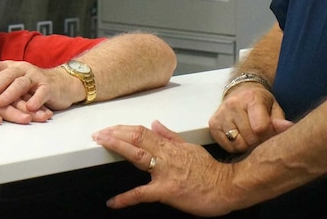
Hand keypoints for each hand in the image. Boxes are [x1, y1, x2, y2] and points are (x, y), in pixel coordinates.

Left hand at [0, 60, 81, 119]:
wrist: (62, 83)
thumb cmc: (32, 84)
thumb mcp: (11, 77)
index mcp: (11, 66)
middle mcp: (22, 69)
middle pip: (6, 75)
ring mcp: (36, 77)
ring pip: (21, 83)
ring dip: (10, 93)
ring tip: (0, 103)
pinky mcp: (49, 87)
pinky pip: (42, 92)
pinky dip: (36, 99)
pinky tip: (29, 108)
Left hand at [92, 120, 238, 216]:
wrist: (228, 187)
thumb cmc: (211, 171)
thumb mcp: (190, 147)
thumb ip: (170, 136)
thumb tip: (156, 124)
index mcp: (170, 146)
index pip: (143, 132)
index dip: (124, 129)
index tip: (109, 128)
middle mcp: (166, 155)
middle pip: (137, 138)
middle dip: (115, 134)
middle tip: (98, 134)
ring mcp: (166, 172)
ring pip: (138, 156)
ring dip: (118, 147)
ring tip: (102, 144)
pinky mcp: (167, 191)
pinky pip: (143, 194)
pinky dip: (126, 198)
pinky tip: (113, 201)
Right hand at [209, 84, 292, 153]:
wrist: (240, 91)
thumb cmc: (260, 102)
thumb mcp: (274, 108)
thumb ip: (279, 121)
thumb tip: (288, 128)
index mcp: (252, 98)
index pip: (260, 128)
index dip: (267, 136)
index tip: (268, 133)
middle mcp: (233, 104)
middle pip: (248, 138)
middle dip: (257, 142)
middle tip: (259, 136)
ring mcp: (221, 114)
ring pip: (237, 144)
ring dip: (246, 145)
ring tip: (249, 136)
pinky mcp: (213, 123)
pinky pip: (226, 146)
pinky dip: (234, 147)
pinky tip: (239, 137)